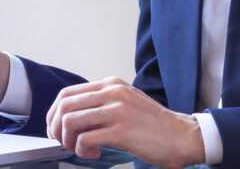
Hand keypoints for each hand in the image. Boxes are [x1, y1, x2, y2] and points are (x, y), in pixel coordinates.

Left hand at [46, 77, 202, 168]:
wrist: (185, 136)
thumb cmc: (156, 126)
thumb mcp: (126, 103)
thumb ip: (102, 104)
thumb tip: (73, 118)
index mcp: (111, 85)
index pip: (68, 93)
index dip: (54, 113)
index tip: (54, 128)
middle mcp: (112, 93)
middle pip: (64, 106)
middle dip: (55, 128)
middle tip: (62, 142)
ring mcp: (117, 110)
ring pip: (71, 122)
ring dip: (68, 141)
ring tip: (80, 149)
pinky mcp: (122, 130)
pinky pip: (85, 139)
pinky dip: (82, 149)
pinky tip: (94, 153)